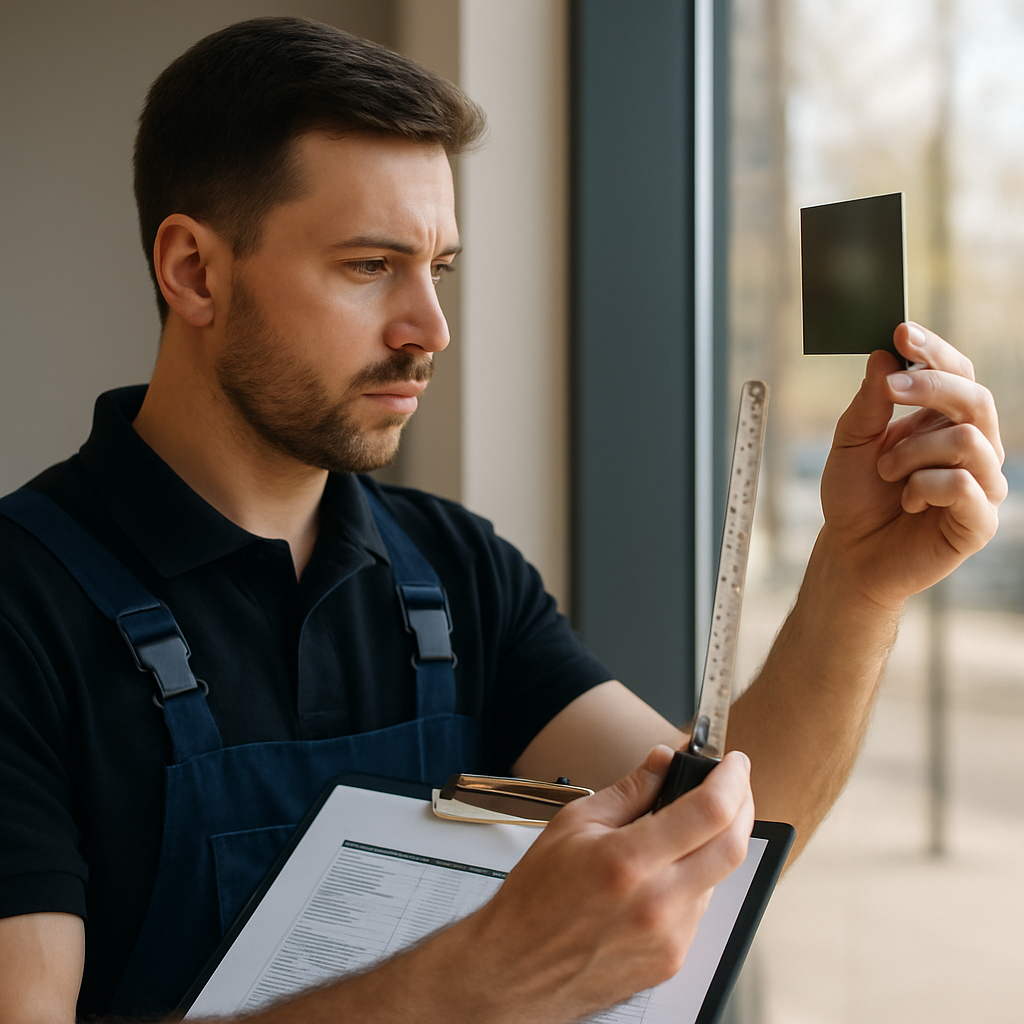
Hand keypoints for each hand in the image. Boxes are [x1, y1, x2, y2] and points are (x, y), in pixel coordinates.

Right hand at [457, 746, 753, 1023]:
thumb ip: (629, 790)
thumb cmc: (536, 898)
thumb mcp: (573, 823)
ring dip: (713, 845)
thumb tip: (663, 761)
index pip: (708, 811)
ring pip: (718, 878)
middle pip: (732, 846)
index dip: (731, 780)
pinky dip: (693, 880)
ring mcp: (669, 939)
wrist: (516, 967)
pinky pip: (699, 908)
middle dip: (742, 806)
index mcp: (629, 861)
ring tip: (682, 832)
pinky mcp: (672, 960)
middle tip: (733, 786)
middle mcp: (657, 904)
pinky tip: (663, 874)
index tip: (733, 763)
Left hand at [819, 322, 1005, 609]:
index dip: (935, 351)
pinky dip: (924, 486)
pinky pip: (964, 485)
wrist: (850, 554)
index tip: (901, 332)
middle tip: (890, 390)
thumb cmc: (855, 497)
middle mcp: (973, 447)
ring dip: (913, 451)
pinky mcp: (980, 521)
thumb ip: (869, 404)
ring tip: (885, 472)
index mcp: (946, 422)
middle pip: (975, 398)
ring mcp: (982, 484)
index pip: (958, 373)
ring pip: (967, 440)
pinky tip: (906, 500)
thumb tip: (884, 357)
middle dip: (930, 387)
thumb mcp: (851, 444)